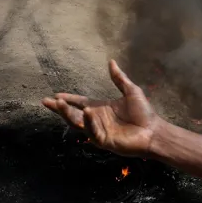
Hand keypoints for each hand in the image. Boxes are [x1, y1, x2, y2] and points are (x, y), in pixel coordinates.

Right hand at [42, 60, 161, 156]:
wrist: (154, 130)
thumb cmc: (144, 113)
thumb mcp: (130, 91)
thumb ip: (119, 78)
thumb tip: (111, 61)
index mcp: (101, 108)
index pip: (80, 102)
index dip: (69, 99)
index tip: (56, 95)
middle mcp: (97, 120)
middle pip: (73, 114)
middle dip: (60, 108)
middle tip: (46, 101)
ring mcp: (100, 131)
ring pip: (78, 123)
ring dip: (68, 114)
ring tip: (59, 104)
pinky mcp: (105, 141)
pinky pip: (93, 132)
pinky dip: (88, 123)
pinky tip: (85, 112)